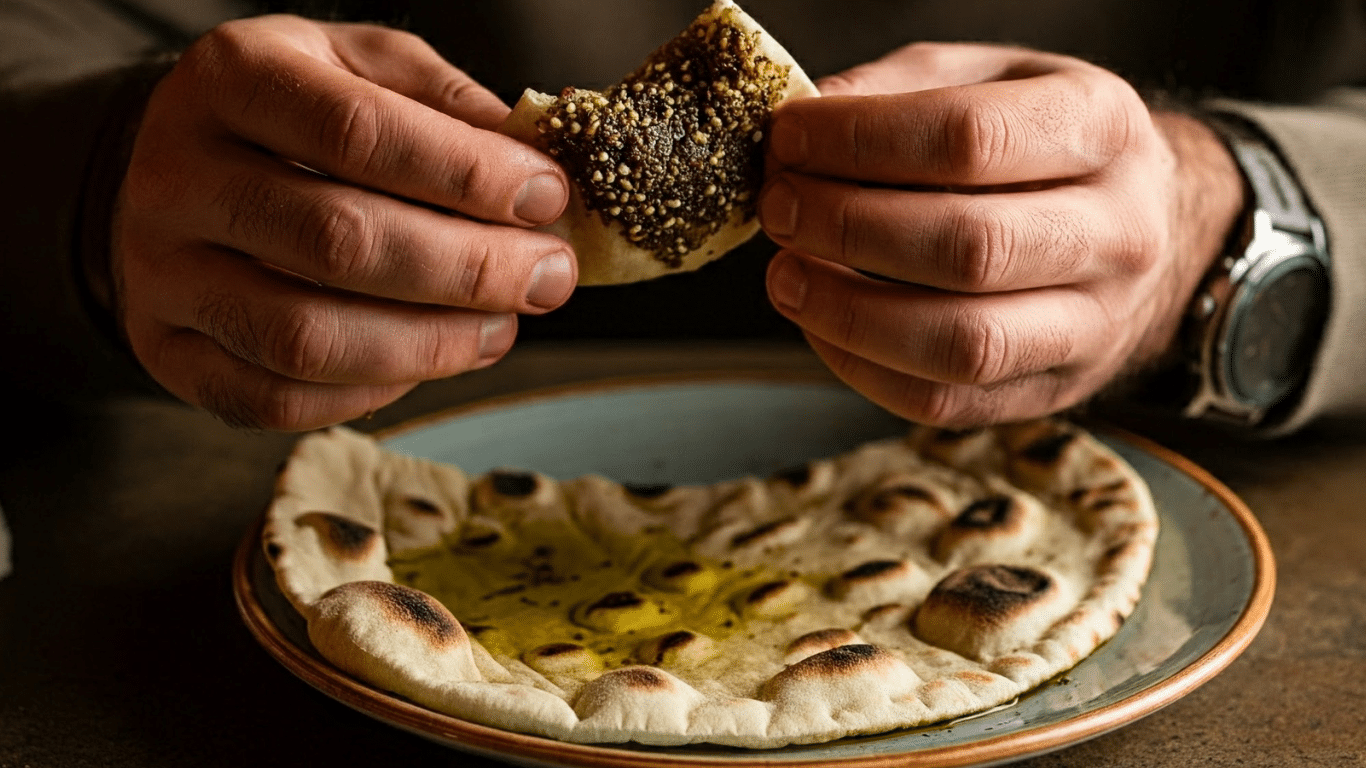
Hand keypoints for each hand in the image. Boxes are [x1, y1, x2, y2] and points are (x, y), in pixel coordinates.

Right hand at [114, 16, 574, 429]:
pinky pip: (274, 399)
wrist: (184, 166)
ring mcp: (161, 272)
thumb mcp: (363, 67)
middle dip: (470, 270)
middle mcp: (178, 175)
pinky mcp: (168, 350)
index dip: (469, 174)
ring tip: (502, 327)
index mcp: (231, 78)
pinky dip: (370, 393)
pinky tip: (428, 361)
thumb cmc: (297, 115)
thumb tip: (532, 165)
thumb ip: (443, 100)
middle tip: (549, 277)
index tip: (547, 198)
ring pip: (305, 338)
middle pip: (339, 241)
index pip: (360, 132)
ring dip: (430, 345)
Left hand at [760, 43, 1243, 426]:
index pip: (970, 139)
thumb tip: (804, 126)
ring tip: (786, 277)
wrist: (1146, 225)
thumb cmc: (1045, 144)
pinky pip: (948, 402)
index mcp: (1102, 127)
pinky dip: (864, 370)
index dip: (861, 141)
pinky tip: (822, 326)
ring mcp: (1096, 325)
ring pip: (962, 344)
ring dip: (849, 314)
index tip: (789, 140)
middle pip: (968, 248)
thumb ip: (901, 89)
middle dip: (847, 228)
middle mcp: (1117, 233)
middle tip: (779, 208)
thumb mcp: (993, 79)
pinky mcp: (1056, 391)